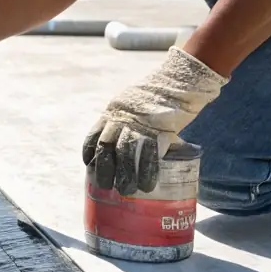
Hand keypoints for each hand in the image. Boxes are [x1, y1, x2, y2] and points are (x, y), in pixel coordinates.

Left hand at [83, 47, 226, 194]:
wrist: (180, 80)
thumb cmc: (158, 94)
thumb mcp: (133, 103)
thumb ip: (126, 119)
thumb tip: (124, 143)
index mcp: (113, 111)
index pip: (94, 136)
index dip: (90, 153)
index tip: (90, 166)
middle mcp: (122, 118)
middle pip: (106, 149)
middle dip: (104, 170)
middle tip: (106, 186)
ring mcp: (140, 125)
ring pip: (125, 155)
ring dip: (125, 176)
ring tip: (127, 191)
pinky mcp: (158, 131)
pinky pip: (149, 156)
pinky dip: (147, 172)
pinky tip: (147, 185)